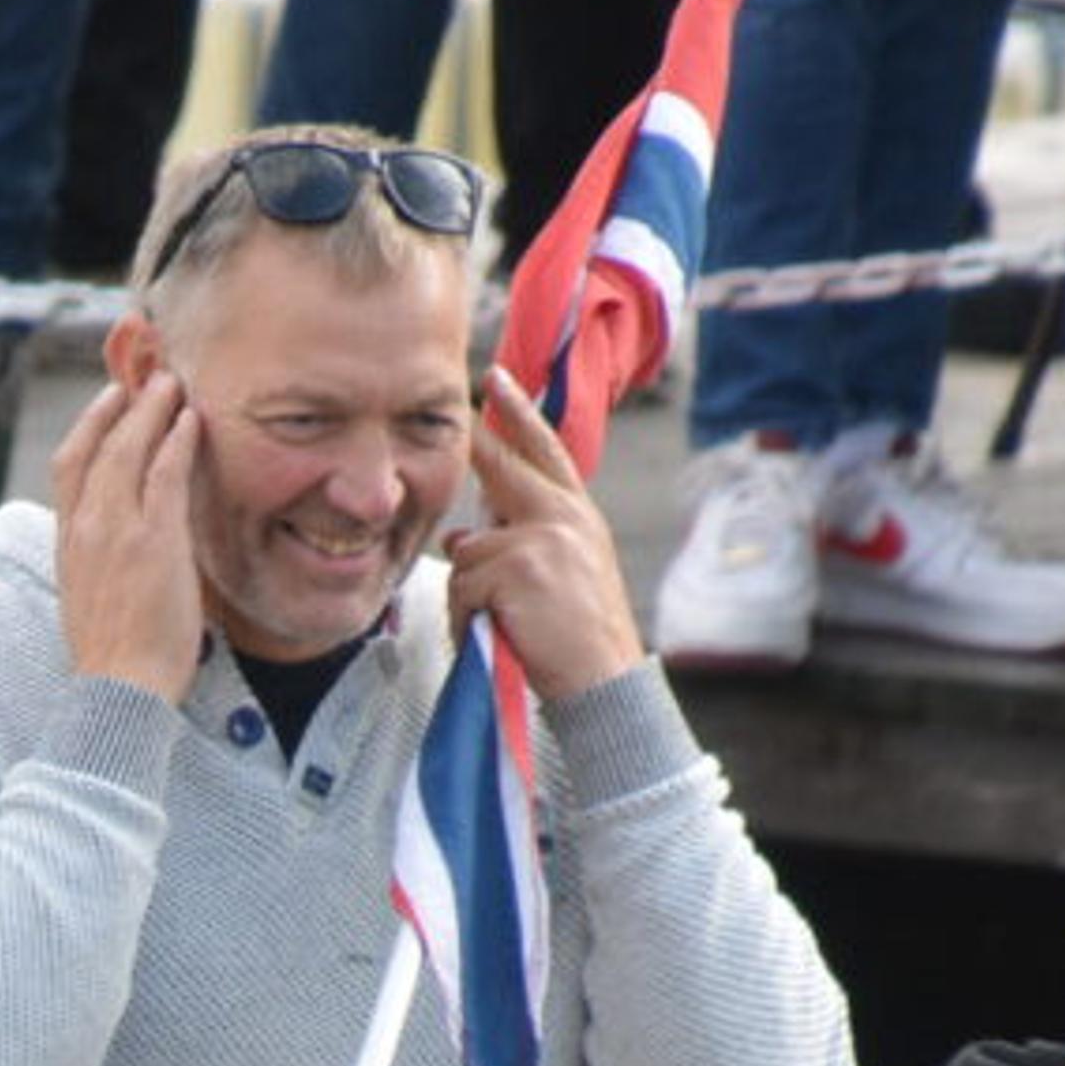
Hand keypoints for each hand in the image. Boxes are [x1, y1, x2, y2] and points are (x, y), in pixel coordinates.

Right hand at [52, 369, 204, 702]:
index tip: (107, 405)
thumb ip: (100, 563)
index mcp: (66, 543)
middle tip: (144, 380)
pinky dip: (177, 441)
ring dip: (150, 410)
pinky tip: (192, 421)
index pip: (69, 468)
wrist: (119, 688)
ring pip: (128, 449)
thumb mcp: (91, 599)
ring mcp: (116, 530)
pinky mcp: (153, 540)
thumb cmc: (114, 657)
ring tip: (171, 385)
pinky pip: (165, 474)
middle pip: (95, 446)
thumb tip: (122, 552)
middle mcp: (84, 528)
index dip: (88, 428)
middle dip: (119, 406)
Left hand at [443, 367, 645, 698]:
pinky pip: (462, 586)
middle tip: (460, 407)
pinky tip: (497, 639)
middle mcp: (565, 518)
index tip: (499, 381)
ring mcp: (542, 538)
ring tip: (501, 631)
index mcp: (578, 519)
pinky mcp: (518, 565)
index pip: (546, 454)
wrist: (604, 684)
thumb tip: (461, 539)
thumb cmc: (577, 644)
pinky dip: (467, 620)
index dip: (520, 416)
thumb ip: (517, 550)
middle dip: (477, 441)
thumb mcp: (559, 582)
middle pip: (504, 467)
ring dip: (470, 600)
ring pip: (467, 554)